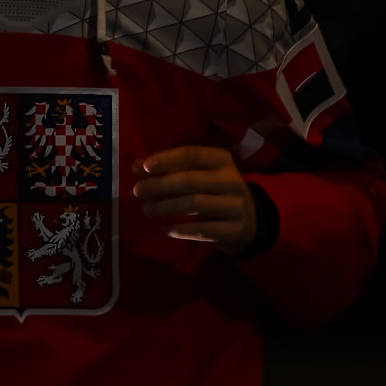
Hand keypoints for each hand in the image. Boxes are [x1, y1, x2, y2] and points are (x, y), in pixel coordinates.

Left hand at [132, 145, 257, 254]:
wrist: (248, 220)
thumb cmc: (214, 192)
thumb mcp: (198, 175)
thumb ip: (169, 169)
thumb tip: (137, 166)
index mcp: (222, 160)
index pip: (192, 155)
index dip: (167, 159)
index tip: (145, 167)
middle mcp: (232, 180)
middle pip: (191, 180)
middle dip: (161, 185)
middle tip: (138, 191)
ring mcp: (235, 206)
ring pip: (195, 204)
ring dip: (166, 207)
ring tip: (147, 210)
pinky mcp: (234, 229)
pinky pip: (202, 230)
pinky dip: (179, 230)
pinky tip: (164, 228)